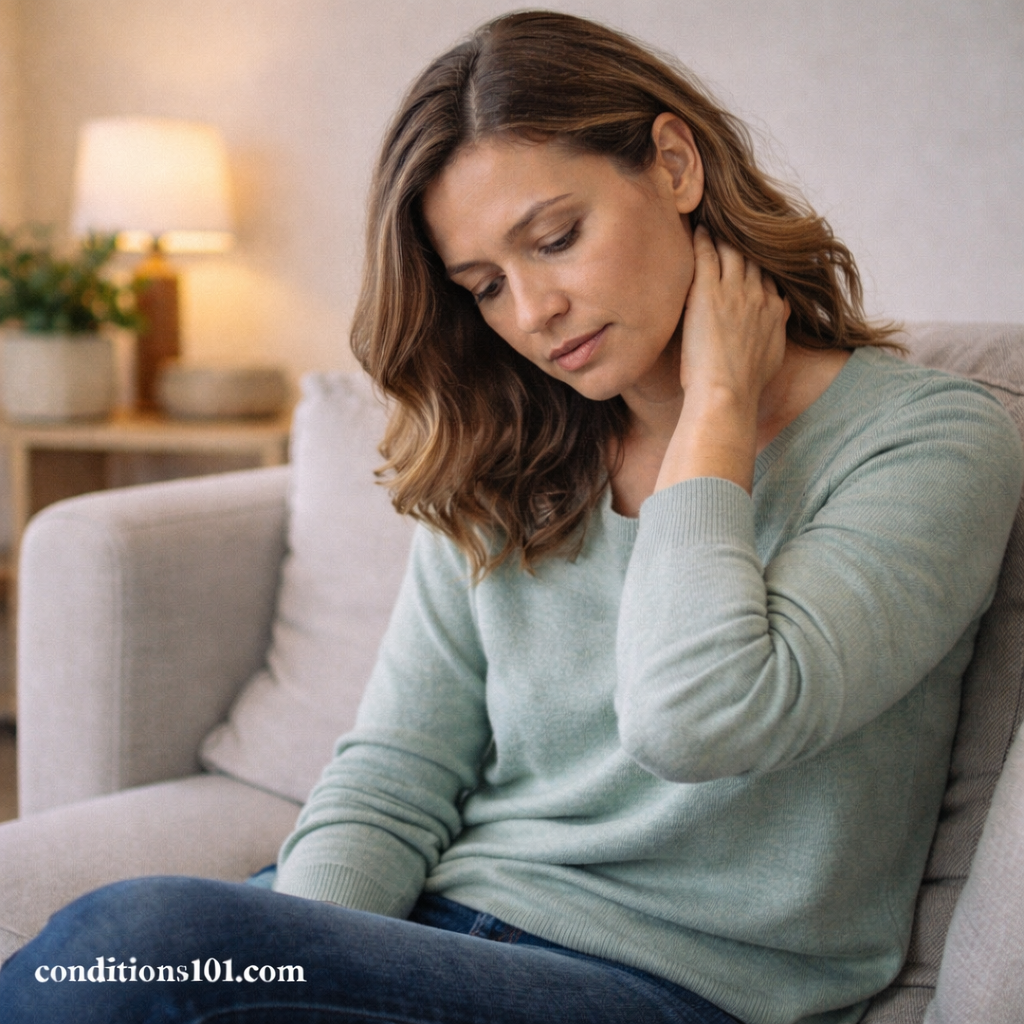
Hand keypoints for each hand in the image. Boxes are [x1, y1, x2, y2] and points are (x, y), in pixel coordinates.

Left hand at [679, 225, 788, 409]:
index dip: (758, 260)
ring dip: (723, 233)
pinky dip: (703, 239)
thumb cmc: (744, 385)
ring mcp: (734, 291)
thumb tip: (780, 317)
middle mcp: (757, 295)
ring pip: (732, 250)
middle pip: (753, 256)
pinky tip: (697, 227)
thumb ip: (776, 330)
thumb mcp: (773, 355)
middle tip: (732, 224)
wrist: (727, 393)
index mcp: (773, 309)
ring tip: (713, 218)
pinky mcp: (709, 293)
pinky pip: (707, 255)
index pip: (768, 274)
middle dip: (744, 240)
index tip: (750, 250)